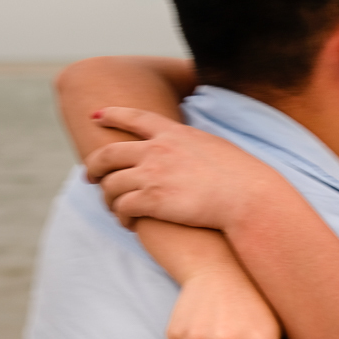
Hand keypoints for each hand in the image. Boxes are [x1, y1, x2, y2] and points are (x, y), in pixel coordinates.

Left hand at [84, 107, 282, 229]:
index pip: (134, 118)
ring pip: (111, 185)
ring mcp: (152, 173)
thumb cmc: (242, 178)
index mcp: (173, 133)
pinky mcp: (151, 199)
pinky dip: (121, 217)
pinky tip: (129, 224)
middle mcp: (157, 149)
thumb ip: (194, 146)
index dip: (112, 114)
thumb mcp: (215, 148)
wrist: (248, 197)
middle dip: (94, 166)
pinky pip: (122, 208)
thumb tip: (191, 150)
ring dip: (109, 199)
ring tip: (117, 210)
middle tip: (90, 177)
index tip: (96, 116)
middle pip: (109, 153)